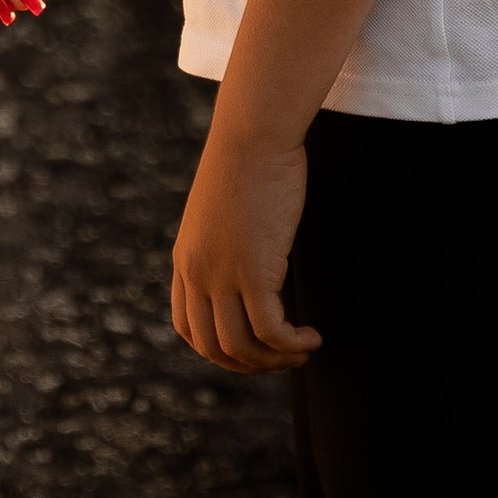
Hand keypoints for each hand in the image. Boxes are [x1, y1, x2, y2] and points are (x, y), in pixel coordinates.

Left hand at [171, 119, 320, 374]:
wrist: (254, 132)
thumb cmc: (247, 162)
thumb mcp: (222, 211)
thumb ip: (225, 244)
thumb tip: (249, 263)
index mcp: (186, 259)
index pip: (188, 328)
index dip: (219, 351)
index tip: (252, 348)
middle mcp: (197, 272)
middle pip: (214, 348)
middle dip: (251, 365)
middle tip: (284, 358)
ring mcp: (221, 275)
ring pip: (242, 347)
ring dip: (276, 360)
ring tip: (302, 349)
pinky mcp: (253, 272)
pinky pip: (271, 332)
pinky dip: (293, 345)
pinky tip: (311, 337)